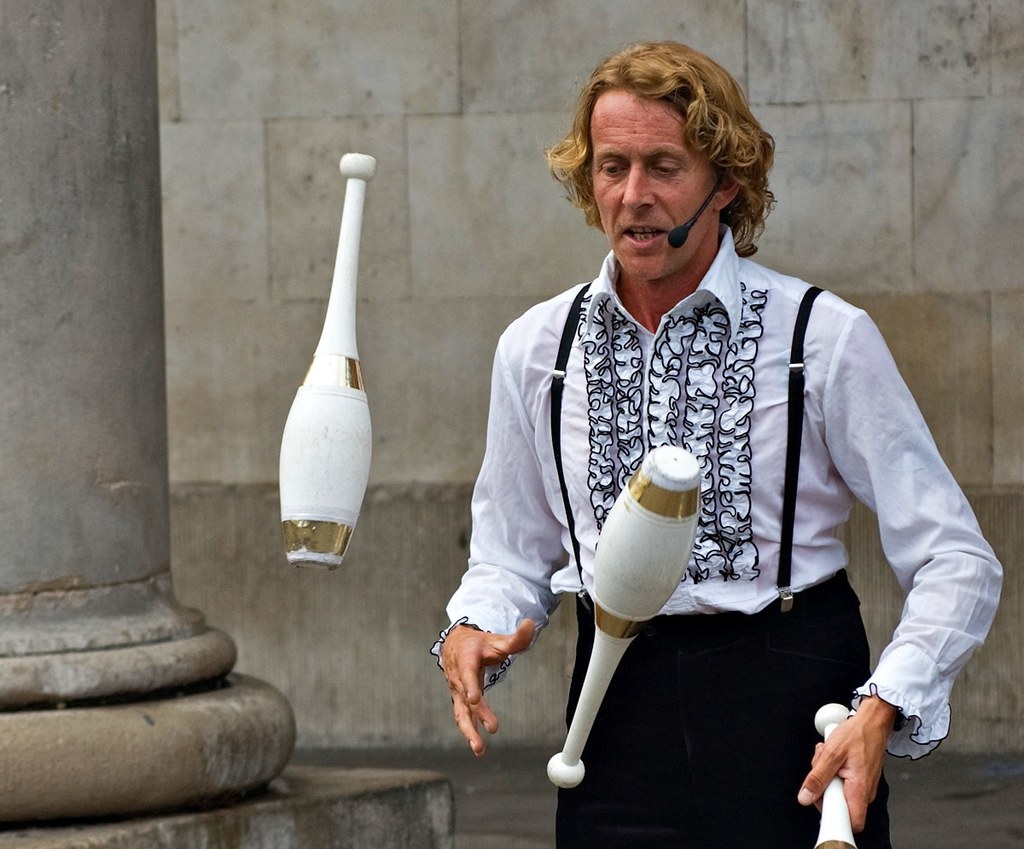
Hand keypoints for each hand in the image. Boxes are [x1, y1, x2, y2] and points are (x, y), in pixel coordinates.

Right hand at [441, 619, 535, 755]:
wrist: (456, 645)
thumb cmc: (479, 644)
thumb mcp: (497, 639)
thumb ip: (516, 637)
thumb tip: (530, 624)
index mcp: (466, 659)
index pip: (467, 673)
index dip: (470, 686)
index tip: (474, 699)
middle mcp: (458, 677)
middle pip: (464, 698)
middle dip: (476, 715)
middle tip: (491, 728)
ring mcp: (456, 691)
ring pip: (460, 712)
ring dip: (469, 731)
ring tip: (479, 749)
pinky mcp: (459, 700)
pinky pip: (463, 716)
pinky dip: (469, 731)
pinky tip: (478, 747)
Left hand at [797, 696, 896, 831]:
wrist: (872, 723)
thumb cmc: (857, 734)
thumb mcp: (831, 752)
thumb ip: (817, 777)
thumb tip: (805, 796)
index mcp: (859, 789)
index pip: (850, 823)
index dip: (832, 817)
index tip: (821, 803)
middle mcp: (864, 792)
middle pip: (837, 804)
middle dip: (823, 786)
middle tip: (822, 767)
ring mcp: (863, 787)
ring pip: (837, 791)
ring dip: (826, 775)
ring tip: (828, 756)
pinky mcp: (859, 780)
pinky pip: (841, 782)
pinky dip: (833, 770)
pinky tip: (833, 757)